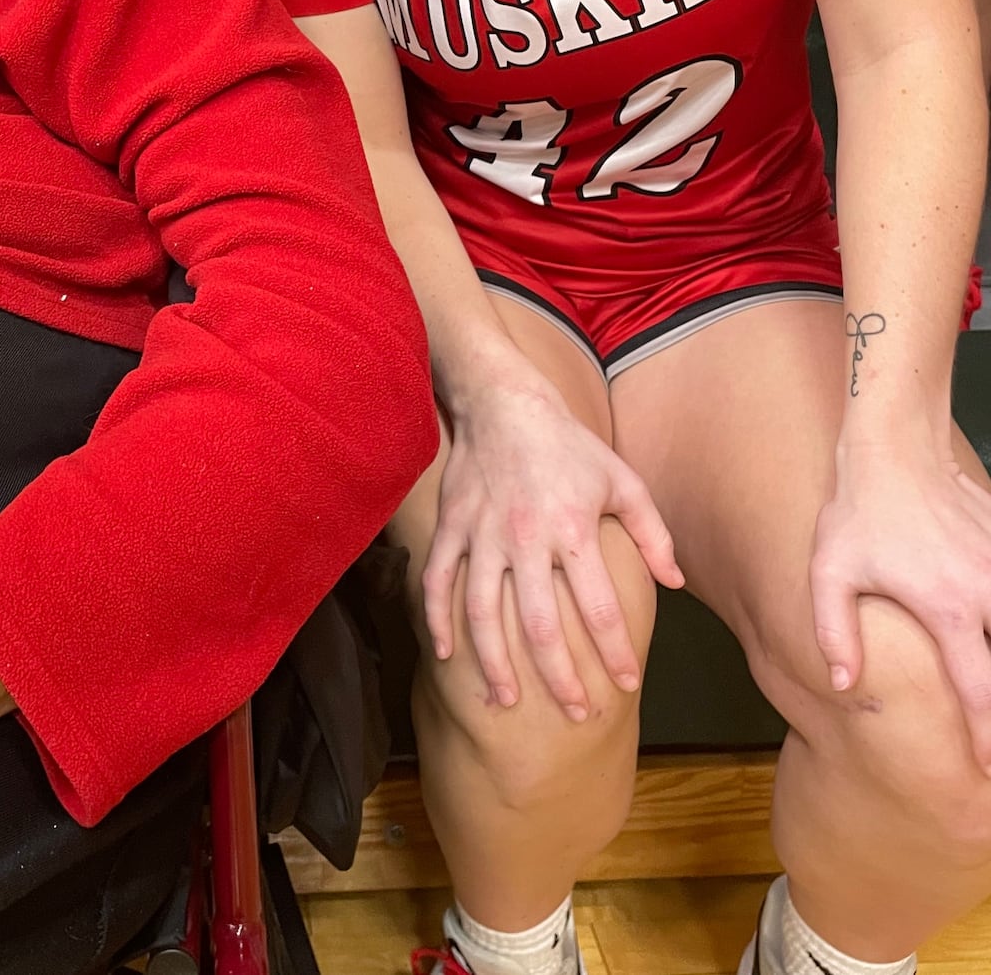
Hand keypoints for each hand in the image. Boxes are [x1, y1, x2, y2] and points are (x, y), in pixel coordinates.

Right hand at [427, 378, 683, 718]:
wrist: (503, 402)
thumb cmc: (567, 444)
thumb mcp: (622, 480)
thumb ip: (651, 532)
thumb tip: (676, 582)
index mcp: (573, 528)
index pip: (599, 606)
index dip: (614, 651)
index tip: (628, 684)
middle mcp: (526, 537)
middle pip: (541, 624)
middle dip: (560, 677)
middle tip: (576, 713)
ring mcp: (483, 534)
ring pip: (484, 612)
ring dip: (496, 662)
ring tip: (508, 702)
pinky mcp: (452, 527)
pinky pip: (438, 582)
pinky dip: (438, 621)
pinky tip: (449, 656)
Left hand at [812, 441, 990, 767]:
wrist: (894, 447)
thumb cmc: (858, 510)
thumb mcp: (831, 571)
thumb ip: (834, 631)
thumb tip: (843, 685)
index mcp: (947, 607)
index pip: (980, 690)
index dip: (986, 736)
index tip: (986, 768)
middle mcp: (987, 591)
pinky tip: (988, 631)